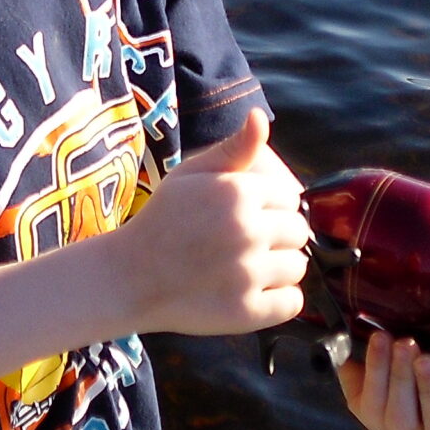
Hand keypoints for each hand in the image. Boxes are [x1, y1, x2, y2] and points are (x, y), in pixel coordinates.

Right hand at [113, 109, 308, 336]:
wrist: (130, 276)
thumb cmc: (163, 219)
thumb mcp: (191, 173)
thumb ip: (233, 148)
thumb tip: (261, 117)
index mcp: (237, 193)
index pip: (290, 198)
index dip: (271, 206)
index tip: (248, 215)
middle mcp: (247, 231)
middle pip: (299, 232)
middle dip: (279, 235)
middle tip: (248, 242)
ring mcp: (248, 275)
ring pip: (298, 267)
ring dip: (280, 267)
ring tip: (248, 266)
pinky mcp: (247, 312)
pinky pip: (292, 302)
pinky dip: (280, 299)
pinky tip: (254, 290)